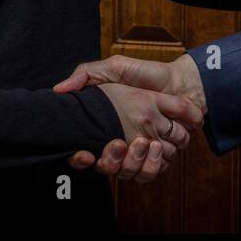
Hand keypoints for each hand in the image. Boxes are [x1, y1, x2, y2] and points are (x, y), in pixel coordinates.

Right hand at [55, 55, 206, 178]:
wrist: (182, 81)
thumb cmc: (146, 73)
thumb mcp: (115, 67)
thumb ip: (86, 75)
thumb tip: (59, 89)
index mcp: (109, 128)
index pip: (85, 154)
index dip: (81, 159)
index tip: (85, 154)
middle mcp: (124, 143)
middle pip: (111, 168)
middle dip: (113, 161)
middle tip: (118, 143)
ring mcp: (143, 151)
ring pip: (133, 172)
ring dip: (137, 162)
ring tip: (145, 142)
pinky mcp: (163, 154)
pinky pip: (156, 170)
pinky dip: (157, 162)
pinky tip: (158, 146)